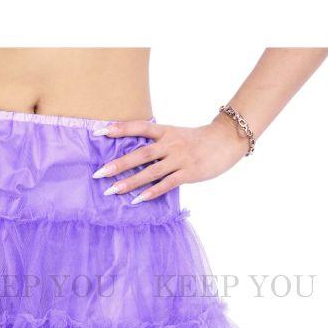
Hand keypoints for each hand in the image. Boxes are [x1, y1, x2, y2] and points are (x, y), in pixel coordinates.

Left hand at [92, 113, 249, 203]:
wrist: (228, 140)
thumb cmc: (198, 140)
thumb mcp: (176, 134)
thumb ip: (157, 142)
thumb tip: (133, 154)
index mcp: (166, 131)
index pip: (139, 127)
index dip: (119, 128)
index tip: (99, 132)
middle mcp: (170, 143)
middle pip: (140, 154)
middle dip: (118, 164)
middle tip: (99, 173)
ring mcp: (179, 158)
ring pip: (151, 171)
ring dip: (130, 182)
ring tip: (112, 191)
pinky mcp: (189, 172)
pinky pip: (167, 183)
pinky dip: (152, 192)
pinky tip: (138, 200)